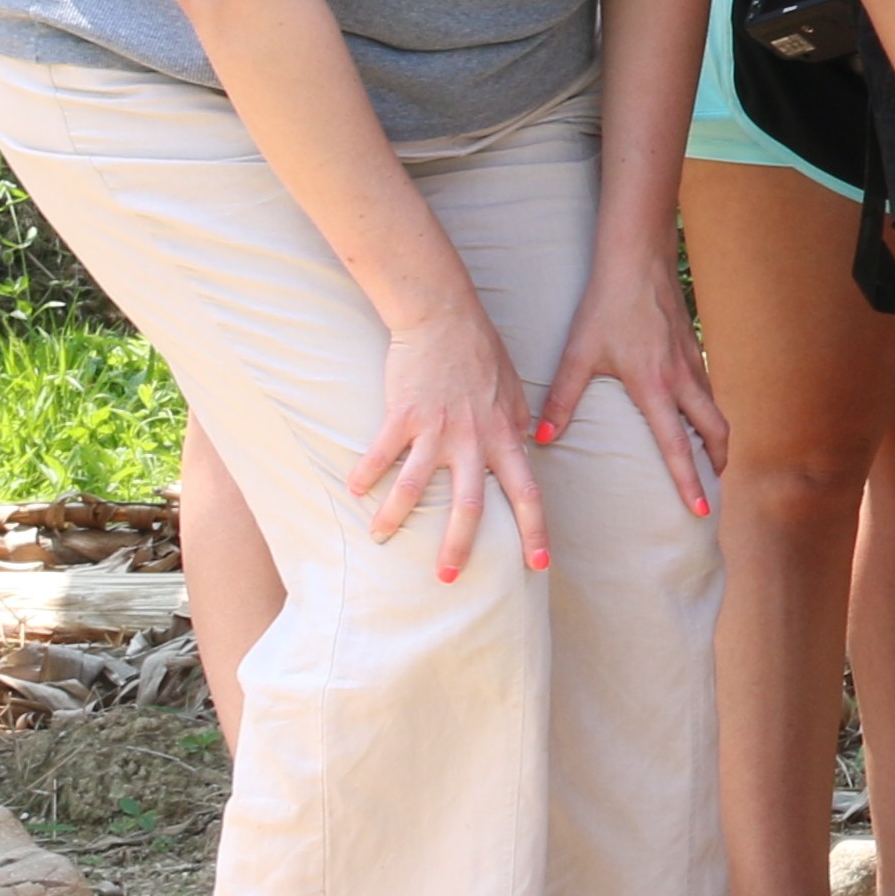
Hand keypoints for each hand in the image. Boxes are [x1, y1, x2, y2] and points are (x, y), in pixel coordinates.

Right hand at [348, 306, 550, 584]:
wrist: (445, 318)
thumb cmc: (481, 354)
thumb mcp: (512, 392)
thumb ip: (515, 426)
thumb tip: (527, 450)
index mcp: (504, 436)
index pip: (528, 492)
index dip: (536, 530)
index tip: (540, 564)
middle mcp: (473, 439)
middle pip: (470, 507)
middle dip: (459, 547)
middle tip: (449, 577)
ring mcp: (436, 429)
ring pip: (415, 488)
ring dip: (394, 519)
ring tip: (379, 538)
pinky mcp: (402, 416)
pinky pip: (380, 455)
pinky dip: (365, 476)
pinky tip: (355, 491)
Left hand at [532, 253, 724, 518]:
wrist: (638, 260)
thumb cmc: (607, 305)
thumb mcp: (579, 352)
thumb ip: (563, 398)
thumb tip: (540, 437)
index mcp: (655, 387)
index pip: (675, 445)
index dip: (688, 480)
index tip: (698, 508)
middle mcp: (682, 379)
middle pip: (714, 430)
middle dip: (716, 461)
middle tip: (712, 487)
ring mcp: (692, 362)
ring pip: (715, 408)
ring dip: (715, 436)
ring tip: (709, 456)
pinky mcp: (693, 347)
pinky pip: (708, 387)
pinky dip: (708, 409)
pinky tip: (696, 412)